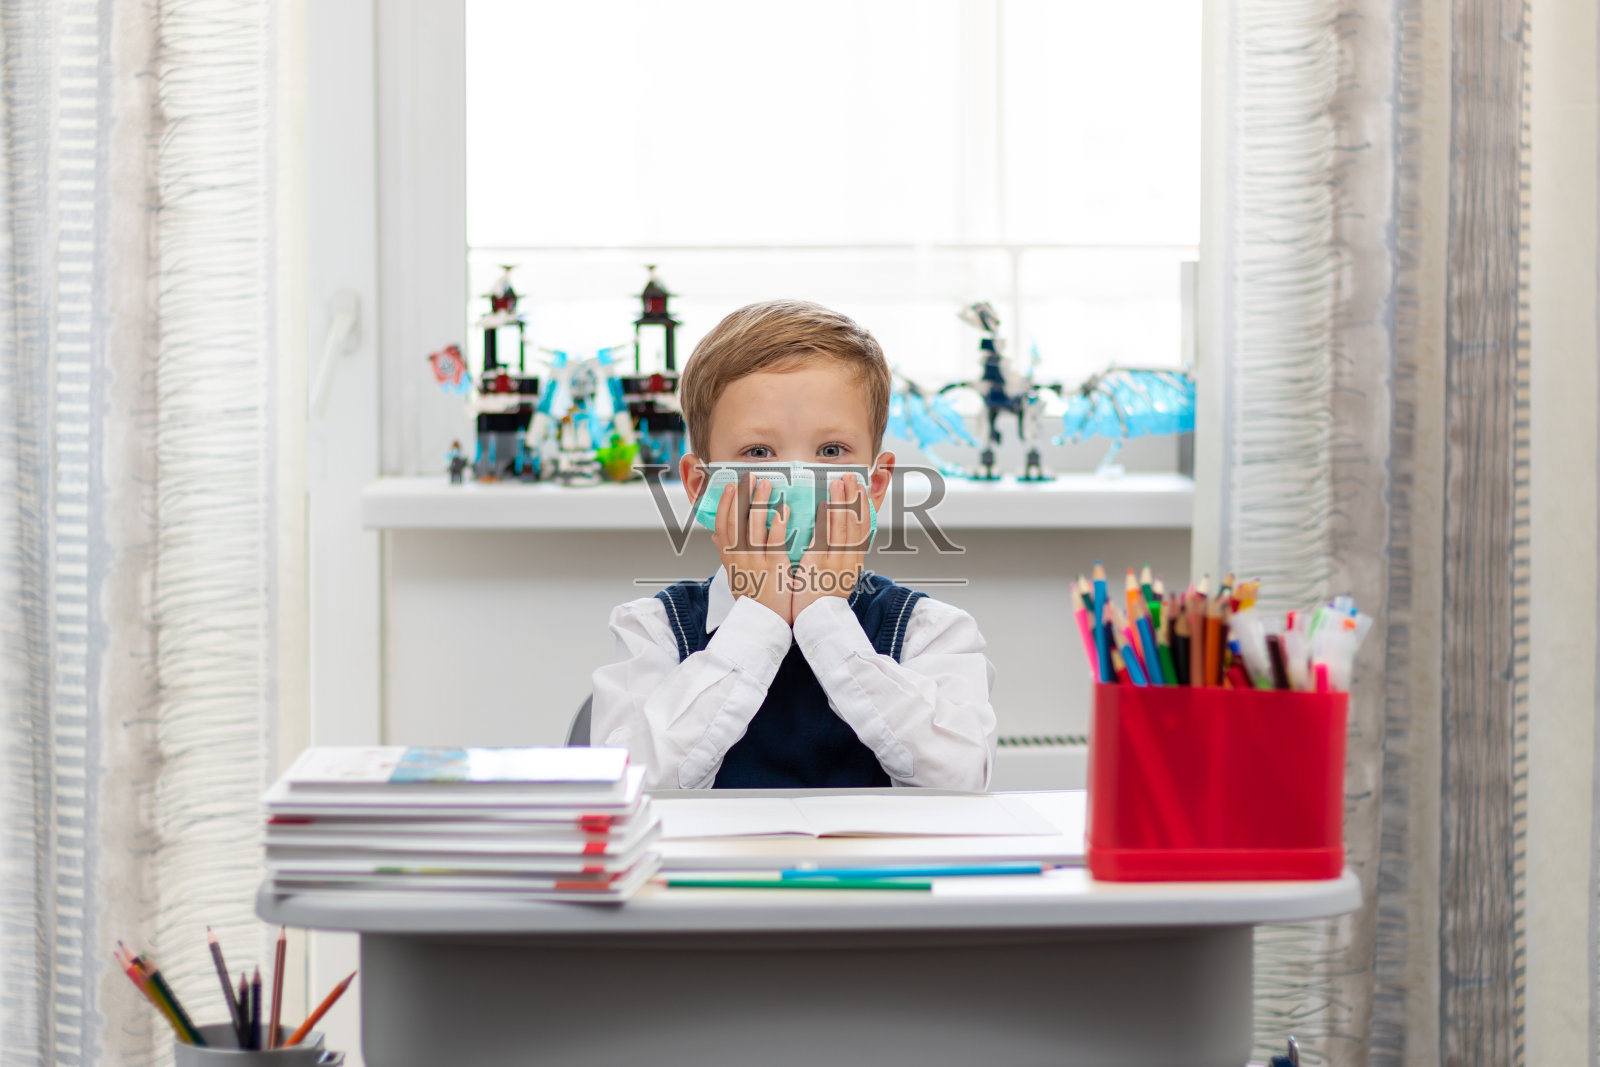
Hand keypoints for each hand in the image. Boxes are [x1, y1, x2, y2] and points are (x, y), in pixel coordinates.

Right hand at [711, 474, 793, 624]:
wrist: (763, 624)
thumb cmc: (753, 599)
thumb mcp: (734, 575)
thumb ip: (726, 554)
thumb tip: (714, 537)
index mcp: (730, 559)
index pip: (722, 526)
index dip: (725, 505)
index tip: (729, 487)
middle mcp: (739, 558)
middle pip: (736, 521)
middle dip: (742, 497)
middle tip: (749, 478)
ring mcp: (755, 562)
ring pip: (753, 526)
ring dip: (759, 503)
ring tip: (767, 484)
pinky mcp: (773, 568)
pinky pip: (774, 541)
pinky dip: (778, 524)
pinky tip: (784, 509)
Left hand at [791, 473, 868, 617]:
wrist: (819, 622)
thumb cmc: (822, 599)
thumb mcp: (837, 574)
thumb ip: (836, 553)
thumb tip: (836, 536)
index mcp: (853, 559)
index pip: (864, 526)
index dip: (866, 505)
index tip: (864, 486)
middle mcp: (850, 558)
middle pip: (857, 522)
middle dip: (855, 497)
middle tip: (851, 476)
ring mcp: (837, 561)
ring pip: (844, 526)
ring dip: (842, 501)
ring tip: (839, 482)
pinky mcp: (821, 565)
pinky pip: (826, 538)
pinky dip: (827, 519)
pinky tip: (824, 504)